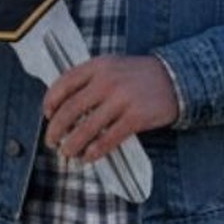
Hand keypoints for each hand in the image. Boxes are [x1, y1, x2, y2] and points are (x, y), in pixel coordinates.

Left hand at [41, 55, 178, 162]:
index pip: (63, 84)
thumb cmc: (138, 76)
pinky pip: (108, 139)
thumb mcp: (112, 67)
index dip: (50, 102)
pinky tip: (88, 157)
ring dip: (72, 144)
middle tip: (51, 141)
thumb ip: (88, 80)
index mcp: (98, 66)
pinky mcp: (136, 117)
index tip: (46, 115)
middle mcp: (107, 81)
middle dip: (55, 129)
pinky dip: (94, 151)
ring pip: (86, 128)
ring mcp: (122, 99)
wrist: (176, 78)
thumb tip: (61, 107)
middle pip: (70, 109)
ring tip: (66, 153)